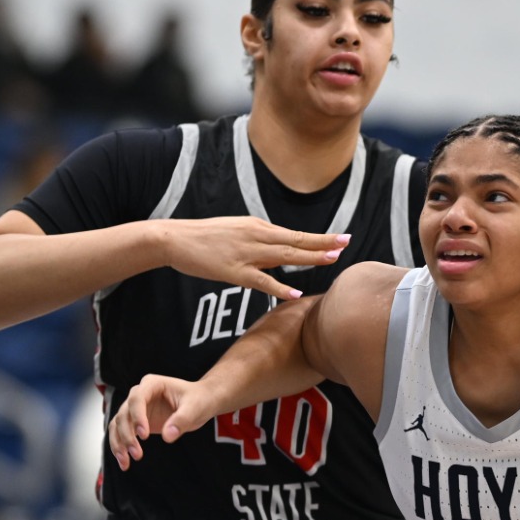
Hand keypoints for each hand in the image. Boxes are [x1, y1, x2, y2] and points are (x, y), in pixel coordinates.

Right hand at [109, 375, 219, 468]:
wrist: (202, 402)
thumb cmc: (199, 400)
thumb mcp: (195, 408)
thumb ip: (182, 420)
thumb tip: (168, 436)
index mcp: (152, 384)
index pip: (136, 399)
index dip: (137, 416)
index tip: (144, 435)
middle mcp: (139, 395)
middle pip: (124, 414)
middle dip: (127, 435)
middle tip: (137, 454)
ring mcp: (136, 409)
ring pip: (118, 425)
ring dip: (119, 443)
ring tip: (126, 462)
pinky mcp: (136, 422)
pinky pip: (121, 433)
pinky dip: (120, 447)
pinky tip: (124, 462)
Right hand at [156, 217, 347, 299]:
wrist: (174, 238)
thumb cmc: (205, 237)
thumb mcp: (238, 232)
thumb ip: (261, 243)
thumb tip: (282, 254)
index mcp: (258, 227)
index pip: (296, 234)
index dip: (320, 238)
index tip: (342, 238)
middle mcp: (256, 236)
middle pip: (296, 241)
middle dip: (323, 244)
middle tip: (346, 245)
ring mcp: (245, 253)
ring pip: (284, 256)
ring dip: (309, 258)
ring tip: (332, 260)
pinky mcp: (233, 271)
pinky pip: (261, 280)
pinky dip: (279, 286)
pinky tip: (295, 292)